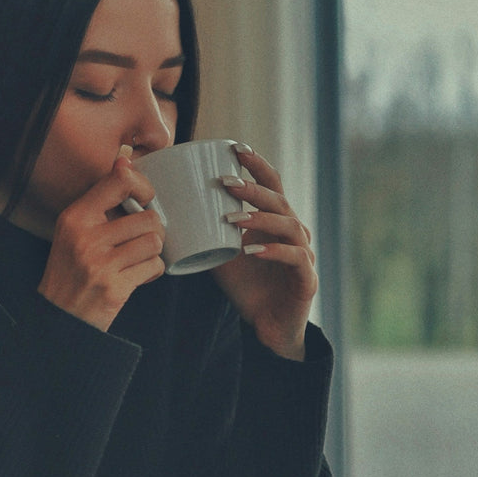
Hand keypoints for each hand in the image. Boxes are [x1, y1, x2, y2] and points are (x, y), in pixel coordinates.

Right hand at [38, 154, 164, 331]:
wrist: (58, 316)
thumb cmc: (70, 270)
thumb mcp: (74, 230)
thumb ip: (99, 200)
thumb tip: (124, 160)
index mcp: (75, 217)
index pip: (119, 181)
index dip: (143, 186)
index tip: (145, 199)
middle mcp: (85, 237)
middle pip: (148, 217)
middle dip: (152, 230)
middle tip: (141, 240)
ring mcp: (100, 264)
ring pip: (154, 241)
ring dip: (153, 252)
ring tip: (138, 258)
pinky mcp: (114, 288)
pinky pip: (153, 267)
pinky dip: (152, 272)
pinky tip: (138, 275)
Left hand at [211, 147, 316, 360]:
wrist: (268, 328)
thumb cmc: (247, 288)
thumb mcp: (221, 255)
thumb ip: (206, 234)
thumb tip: (171, 213)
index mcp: (276, 222)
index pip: (271, 186)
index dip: (257, 166)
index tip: (236, 148)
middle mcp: (294, 233)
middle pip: (279, 201)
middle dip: (253, 189)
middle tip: (226, 182)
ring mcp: (304, 254)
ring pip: (289, 226)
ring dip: (260, 219)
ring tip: (232, 218)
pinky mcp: (306, 278)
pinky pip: (295, 258)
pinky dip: (274, 251)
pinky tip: (253, 250)